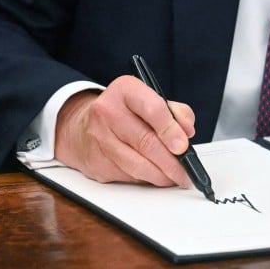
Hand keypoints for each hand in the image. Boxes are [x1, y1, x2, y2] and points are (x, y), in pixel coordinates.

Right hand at [54, 76, 196, 186]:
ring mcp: (99, 138)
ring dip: (161, 176)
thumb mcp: (150, 98)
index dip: (171, 130)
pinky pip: (128, 176)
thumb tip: (187, 132)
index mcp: (125, 90)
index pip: (153, 109)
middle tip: (186, 171)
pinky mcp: (96, 162)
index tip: (184, 146)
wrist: (82, 126)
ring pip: (137, 165)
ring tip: (175, 177)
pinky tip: (155, 175)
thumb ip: (175, 112)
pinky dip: (146, 179)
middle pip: (146, 142)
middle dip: (171, 162)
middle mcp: (108, 111)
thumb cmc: (124, 112)